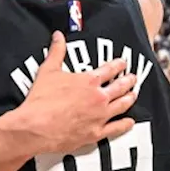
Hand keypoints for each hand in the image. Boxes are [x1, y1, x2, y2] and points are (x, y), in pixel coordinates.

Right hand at [8, 31, 136, 155]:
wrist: (36, 127)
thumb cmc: (41, 101)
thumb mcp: (48, 70)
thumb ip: (56, 52)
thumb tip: (58, 37)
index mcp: (89, 81)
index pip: (110, 69)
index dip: (118, 64)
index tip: (123, 62)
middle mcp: (98, 97)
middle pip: (120, 87)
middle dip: (128, 81)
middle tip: (133, 78)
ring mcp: (99, 116)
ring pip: (122, 105)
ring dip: (130, 99)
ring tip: (133, 95)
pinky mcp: (96, 133)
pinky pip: (116, 128)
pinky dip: (125, 124)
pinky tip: (129, 122)